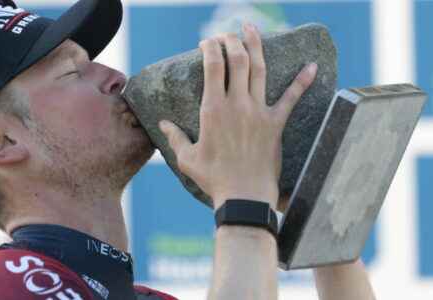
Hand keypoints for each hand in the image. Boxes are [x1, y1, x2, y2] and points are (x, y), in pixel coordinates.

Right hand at [159, 23, 316, 209]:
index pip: (212, 66)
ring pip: (260, 69)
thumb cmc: (213, 178)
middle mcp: (237, 104)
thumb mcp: (187, 158)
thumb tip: (162, 123)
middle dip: (231, 40)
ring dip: (257, 45)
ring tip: (252, 28)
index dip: (210, 48)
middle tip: (227, 33)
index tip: (206, 43)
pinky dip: (302, 80)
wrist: (244, 196)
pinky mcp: (275, 124)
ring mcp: (258, 112)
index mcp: (213, 109)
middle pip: (237, 60)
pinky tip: (312, 66)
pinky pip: (292, 98)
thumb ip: (174, 137)